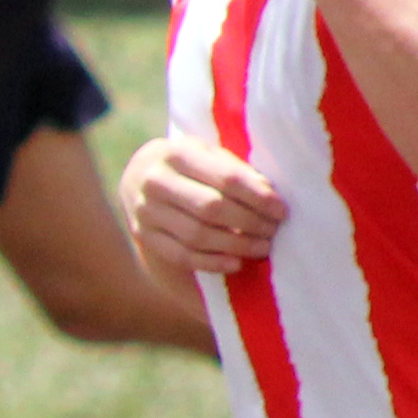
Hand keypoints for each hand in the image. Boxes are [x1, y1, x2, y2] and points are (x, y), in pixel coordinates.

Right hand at [121, 133, 282, 276]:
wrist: (137, 175)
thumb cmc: (187, 164)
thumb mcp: (207, 153)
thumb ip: (234, 170)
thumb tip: (267, 195)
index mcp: (176, 153)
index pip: (226, 179)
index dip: (258, 196)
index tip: (281, 210)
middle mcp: (155, 182)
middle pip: (212, 208)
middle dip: (250, 222)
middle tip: (273, 230)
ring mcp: (145, 212)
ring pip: (197, 236)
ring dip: (236, 245)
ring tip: (262, 247)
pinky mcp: (143, 236)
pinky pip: (181, 256)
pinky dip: (212, 263)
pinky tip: (235, 263)